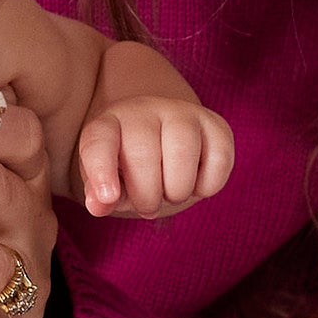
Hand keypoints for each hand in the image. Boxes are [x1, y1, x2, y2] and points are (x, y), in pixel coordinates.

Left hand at [73, 90, 228, 221]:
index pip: (99, 141)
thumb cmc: (129, 168)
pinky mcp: (216, 125)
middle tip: (148, 207)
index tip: (108, 198)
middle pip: (143, 153)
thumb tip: (99, 204)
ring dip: (177, 190)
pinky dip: (208, 186)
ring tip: (172, 195)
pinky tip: (196, 186)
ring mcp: (183, 113)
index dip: (101, 170)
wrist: (164, 145)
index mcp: (109, 123)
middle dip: (147, 195)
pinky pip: (219, 159)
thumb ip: (97, 195)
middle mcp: (145, 110)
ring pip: (182, 152)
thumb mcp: (106, 183)